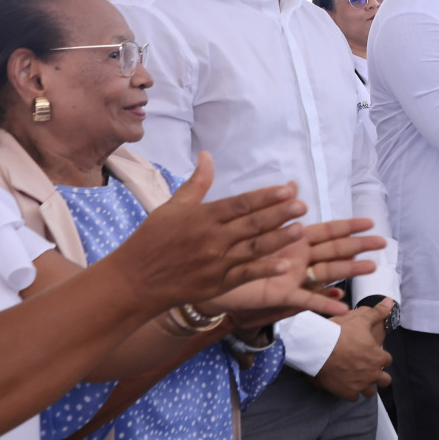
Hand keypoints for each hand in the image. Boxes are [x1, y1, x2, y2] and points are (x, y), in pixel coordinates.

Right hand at [112, 154, 316, 310]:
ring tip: (301, 230)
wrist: (135, 280)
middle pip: (252, 224)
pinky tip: (284, 265)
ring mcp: (216, 263)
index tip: (287, 190)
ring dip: (279, 239)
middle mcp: (212, 239)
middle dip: (279, 215)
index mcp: (202, 217)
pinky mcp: (217, 284)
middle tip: (303, 206)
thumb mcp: (172, 207)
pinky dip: (264, 270)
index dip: (265, 197)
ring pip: (253, 249)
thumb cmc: (152, 239)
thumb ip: (197, 184)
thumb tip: (207, 155)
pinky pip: (245, 275)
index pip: (240, 204)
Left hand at [211, 217, 385, 321]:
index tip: (370, 222)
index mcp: (293, 238)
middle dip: (359, 246)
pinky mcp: (282, 294)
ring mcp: (294, 276)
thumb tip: (293, 185)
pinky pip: (306, 300)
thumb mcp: (252, 221)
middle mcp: (299, 257)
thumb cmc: (229, 247)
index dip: (348, 226)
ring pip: (327, 272)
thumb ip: (275, 205)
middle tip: (382, 242)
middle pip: (335, 250)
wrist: (206, 274)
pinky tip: (344, 308)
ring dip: (350, 270)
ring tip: (372, 267)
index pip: (327, 230)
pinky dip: (325, 304)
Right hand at [314, 299, 394, 398]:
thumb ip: (377, 312)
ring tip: (359, 379)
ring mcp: (360, 385)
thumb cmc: (340, 332)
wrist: (318, 348)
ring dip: (366, 385)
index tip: (373, 354)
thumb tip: (389, 303)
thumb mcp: (361, 319)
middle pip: (384, 380)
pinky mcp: (346, 393)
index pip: (387, 360)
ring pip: (370, 391)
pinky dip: (351, 392)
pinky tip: (346, 386)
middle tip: (368, 369)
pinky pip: (354, 398)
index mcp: (379, 357)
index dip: (380, 357)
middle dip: (378, 375)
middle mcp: (372, 374)